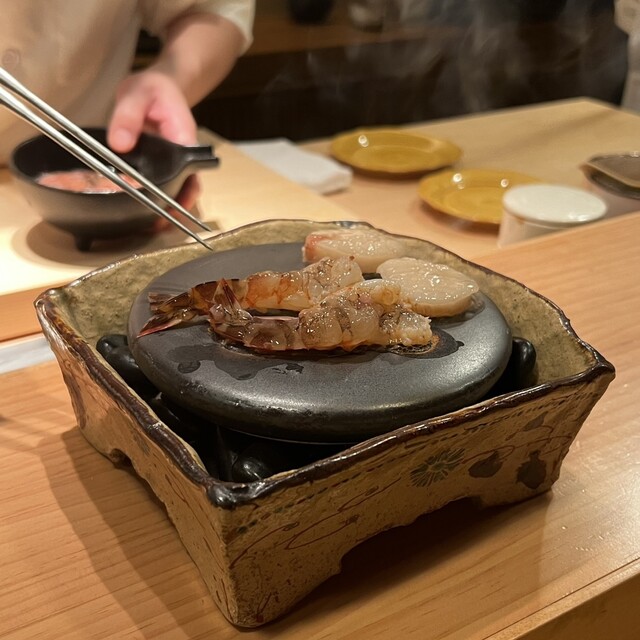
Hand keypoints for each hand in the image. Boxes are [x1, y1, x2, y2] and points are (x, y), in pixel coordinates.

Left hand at [107, 70, 201, 230]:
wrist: (156, 89)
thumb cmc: (151, 90)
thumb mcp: (136, 94)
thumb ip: (127, 117)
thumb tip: (120, 145)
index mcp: (183, 139)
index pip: (188, 170)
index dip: (180, 192)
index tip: (167, 209)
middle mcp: (184, 156)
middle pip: (188, 188)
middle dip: (175, 210)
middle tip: (157, 226)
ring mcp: (177, 165)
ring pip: (179, 192)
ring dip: (167, 211)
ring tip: (150, 228)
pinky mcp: (166, 169)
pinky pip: (166, 188)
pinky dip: (156, 202)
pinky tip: (141, 214)